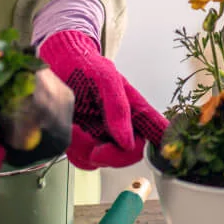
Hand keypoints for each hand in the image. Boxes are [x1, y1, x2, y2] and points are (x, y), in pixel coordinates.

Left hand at [38, 30, 167, 169]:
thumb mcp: (105, 78)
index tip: (162, 158)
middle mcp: (123, 126)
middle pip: (129, 155)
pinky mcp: (85, 143)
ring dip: (86, 149)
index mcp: (136, 109)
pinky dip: (75, 149)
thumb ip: (118, 107)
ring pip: (103, 160)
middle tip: (92, 144)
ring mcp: (104, 136)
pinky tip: (71, 130)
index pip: (158, 131)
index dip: (164, 148)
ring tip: (75, 127)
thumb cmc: (87, 65)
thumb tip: (127, 143)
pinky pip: (83, 159)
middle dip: (109, 153)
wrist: (60, 62)